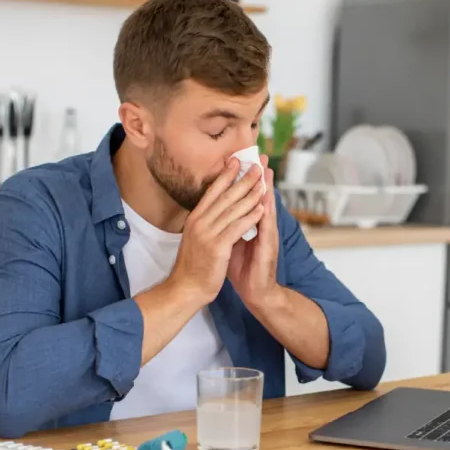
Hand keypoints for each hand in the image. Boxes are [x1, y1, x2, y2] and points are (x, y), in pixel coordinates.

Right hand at [168, 158, 264, 304]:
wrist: (186, 289)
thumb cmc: (193, 266)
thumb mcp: (196, 238)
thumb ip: (205, 223)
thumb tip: (213, 208)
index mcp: (195, 219)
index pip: (212, 192)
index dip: (225, 175)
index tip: (236, 160)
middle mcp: (199, 223)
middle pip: (224, 196)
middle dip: (242, 179)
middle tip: (256, 165)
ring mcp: (208, 234)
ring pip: (233, 208)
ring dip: (250, 194)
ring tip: (263, 182)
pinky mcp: (218, 247)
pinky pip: (237, 227)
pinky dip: (250, 216)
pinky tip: (261, 208)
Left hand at [227, 156, 280, 310]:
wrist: (254, 293)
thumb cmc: (243, 269)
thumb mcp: (231, 243)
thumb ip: (228, 226)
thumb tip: (217, 213)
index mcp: (250, 225)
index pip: (248, 198)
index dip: (245, 180)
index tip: (242, 160)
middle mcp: (261, 227)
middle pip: (259, 197)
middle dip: (258, 176)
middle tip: (258, 155)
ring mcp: (267, 236)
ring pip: (266, 207)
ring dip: (267, 188)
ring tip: (266, 169)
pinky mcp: (268, 247)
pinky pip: (267, 226)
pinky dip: (266, 211)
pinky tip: (266, 199)